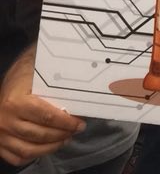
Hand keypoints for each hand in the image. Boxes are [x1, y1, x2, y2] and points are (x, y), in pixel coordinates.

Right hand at [0, 48, 83, 165]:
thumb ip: (54, 80)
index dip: (66, 122)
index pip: (46, 116)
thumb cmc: (23, 77)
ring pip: (29, 150)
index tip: (79, 124)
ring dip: (51, 147)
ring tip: (65, 139)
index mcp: (16, 103)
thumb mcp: (36, 72)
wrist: (2, 85)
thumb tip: (81, 85)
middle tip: (75, 131)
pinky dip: (35, 155)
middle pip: (40, 135)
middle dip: (62, 134)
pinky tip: (48, 147)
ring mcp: (0, 135)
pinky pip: (17, 157)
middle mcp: (6, 121)